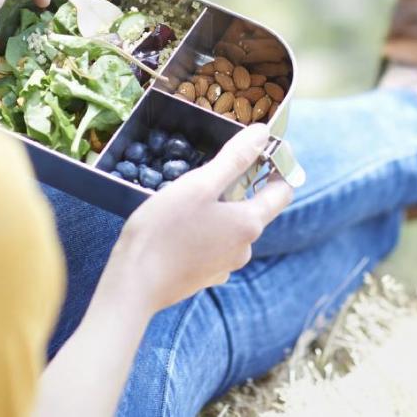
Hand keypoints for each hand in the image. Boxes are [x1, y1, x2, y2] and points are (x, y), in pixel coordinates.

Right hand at [102, 124, 294, 312]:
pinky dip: (203, 232)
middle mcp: (245, 248)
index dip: (277, 167)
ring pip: (230, 228)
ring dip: (217, 210)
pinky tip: (179, 227)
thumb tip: (262, 133)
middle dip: (238, 187)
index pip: (282, 191)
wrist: (133, 284)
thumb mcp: (199, 185)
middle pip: (254, 209)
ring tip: (186, 200)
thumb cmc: (164, 230)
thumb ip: (234, 159)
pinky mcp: (205, 277)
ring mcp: (225, 266)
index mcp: (249, 223)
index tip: (260, 150)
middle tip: (208, 172)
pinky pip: (213, 246)